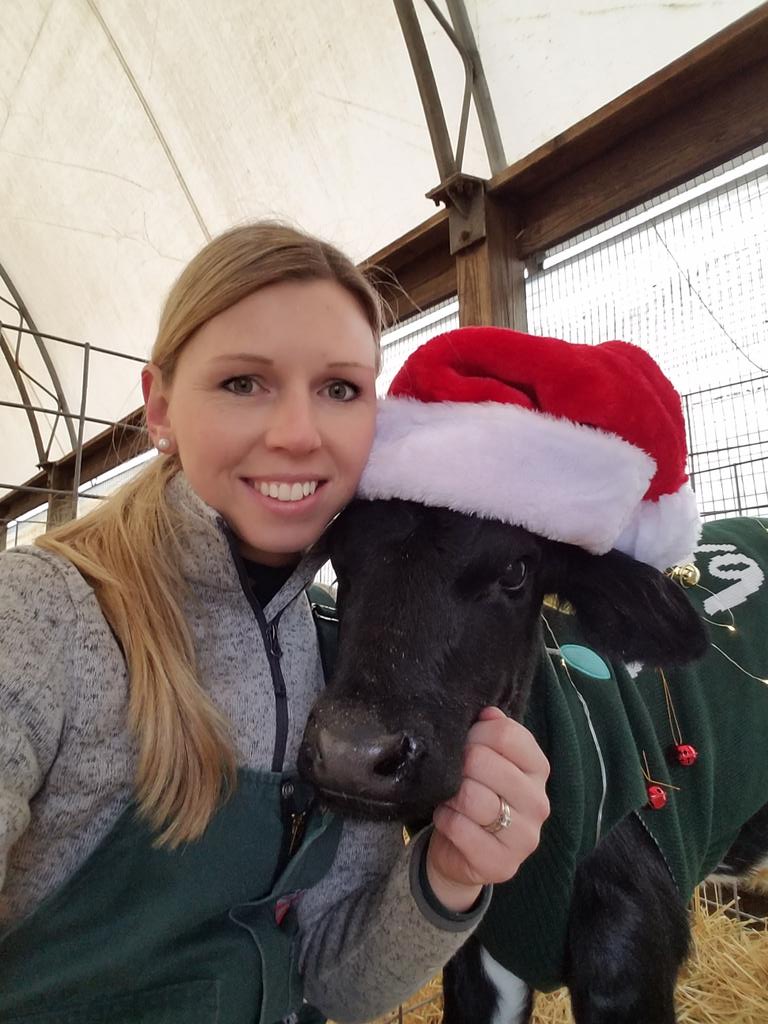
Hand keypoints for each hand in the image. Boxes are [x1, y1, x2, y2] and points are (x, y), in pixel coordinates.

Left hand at [425, 707, 549, 912]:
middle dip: (458, 764)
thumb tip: (487, 713)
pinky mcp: (502, 864)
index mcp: (538, 769)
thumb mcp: (486, 760)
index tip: (465, 743)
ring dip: (450, 794)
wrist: (463, 852)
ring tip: (450, 797)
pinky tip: (447, 818)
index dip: (476, 734)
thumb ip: (490, 732)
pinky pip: (460, 828)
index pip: (507, 735)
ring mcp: (525, 837)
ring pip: (471, 796)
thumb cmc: (476, 793)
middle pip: (485, 762)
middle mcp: (539, 803)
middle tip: (452, 773)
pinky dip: (445, 819)